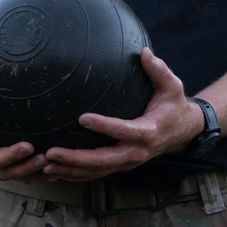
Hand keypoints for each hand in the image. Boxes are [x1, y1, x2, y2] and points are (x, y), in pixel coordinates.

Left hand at [42, 48, 205, 181]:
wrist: (181, 133)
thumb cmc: (173, 106)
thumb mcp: (172, 87)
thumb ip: (159, 71)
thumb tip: (143, 52)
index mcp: (148, 132)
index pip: (123, 130)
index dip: (104, 126)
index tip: (82, 118)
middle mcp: (136, 152)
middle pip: (103, 160)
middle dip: (76, 158)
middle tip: (52, 152)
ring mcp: (127, 163)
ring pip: (96, 172)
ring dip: (70, 170)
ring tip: (46, 163)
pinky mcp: (120, 166)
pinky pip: (95, 174)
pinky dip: (75, 175)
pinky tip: (56, 170)